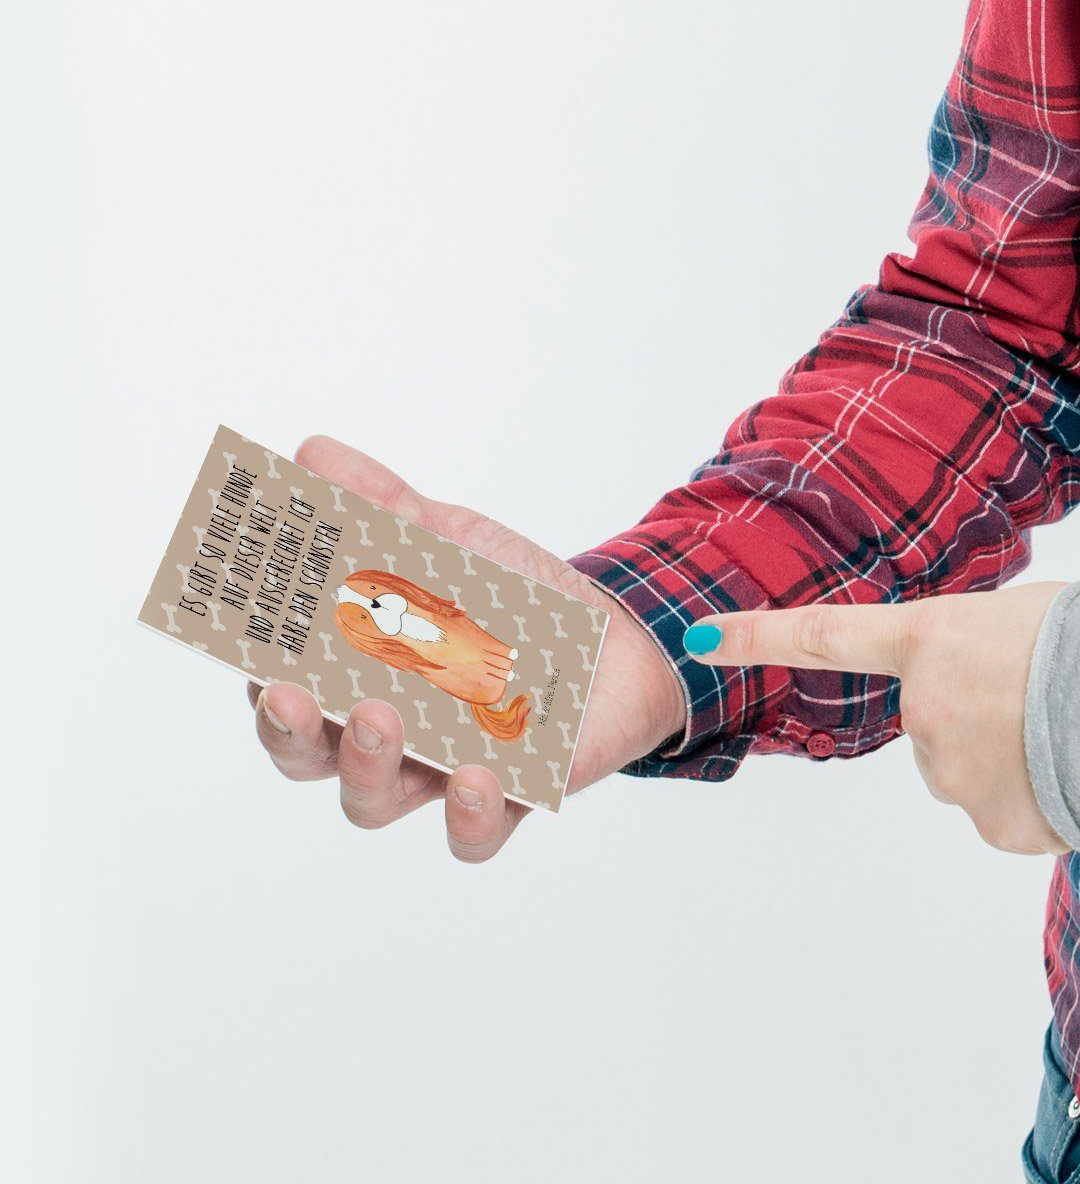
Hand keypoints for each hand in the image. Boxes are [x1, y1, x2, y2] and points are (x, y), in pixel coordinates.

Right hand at [243, 436, 686, 862]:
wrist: (617, 639)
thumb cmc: (511, 598)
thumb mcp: (449, 540)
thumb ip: (382, 505)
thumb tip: (312, 453)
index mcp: (352, 676)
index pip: (279, 689)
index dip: (257, 678)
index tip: (253, 653)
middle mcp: (380, 736)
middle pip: (307, 755)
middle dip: (291, 730)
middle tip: (295, 694)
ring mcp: (436, 775)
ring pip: (373, 800)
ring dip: (367, 764)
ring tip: (383, 716)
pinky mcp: (506, 800)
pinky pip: (471, 835)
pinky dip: (467, 816)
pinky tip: (478, 776)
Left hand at [686, 584, 1069, 850]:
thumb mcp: (1031, 614)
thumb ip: (983, 650)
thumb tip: (990, 694)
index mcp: (931, 638)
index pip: (826, 636)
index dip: (760, 637)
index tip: (702, 637)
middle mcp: (923, 708)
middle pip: (935, 719)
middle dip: (982, 714)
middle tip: (1044, 698)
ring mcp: (950, 773)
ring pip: (972, 767)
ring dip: (1014, 757)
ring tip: (1071, 733)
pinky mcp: (988, 825)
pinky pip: (1007, 810)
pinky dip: (1039, 796)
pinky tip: (1075, 775)